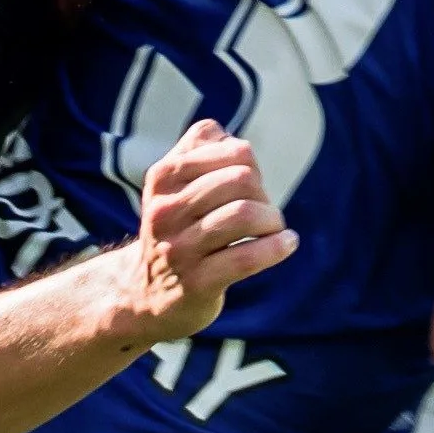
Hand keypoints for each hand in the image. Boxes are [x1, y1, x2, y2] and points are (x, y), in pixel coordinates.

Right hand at [107, 119, 296, 344]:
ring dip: (273, 220)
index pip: (232, 152)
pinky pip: (246, 258)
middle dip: (263, 194)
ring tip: (274, 229)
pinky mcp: (197, 284)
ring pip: (243, 215)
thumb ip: (199, 147)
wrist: (146, 293)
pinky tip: (287, 244)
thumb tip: (229, 139)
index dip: (252, 166)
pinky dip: (277, 247)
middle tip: (264, 211)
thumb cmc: (176, 229)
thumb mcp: (174, 184)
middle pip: (240, 180)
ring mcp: (179, 249)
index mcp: (163, 178)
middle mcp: (165, 211)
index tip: (249, 187)